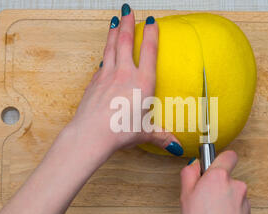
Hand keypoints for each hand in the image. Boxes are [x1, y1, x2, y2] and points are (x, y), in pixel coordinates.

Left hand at [67, 4, 182, 160]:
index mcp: (142, 82)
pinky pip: (101, 64)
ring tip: (115, 20)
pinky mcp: (94, 82)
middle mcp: (124, 74)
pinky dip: (105, 55)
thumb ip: (161, 136)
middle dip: (128, 23)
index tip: (151, 21)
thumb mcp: (145, 133)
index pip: (149, 51)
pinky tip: (105, 54)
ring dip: (113, 32)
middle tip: (128, 10)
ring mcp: (107, 75)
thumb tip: (175, 146)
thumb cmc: (120, 132)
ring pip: (111, 47)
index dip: (151, 34)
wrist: (91, 134)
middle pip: (126, 41)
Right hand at [179, 150, 252, 213]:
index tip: (213, 166)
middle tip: (204, 198)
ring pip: (233, 194)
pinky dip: (230, 213)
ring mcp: (244, 200)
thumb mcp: (185, 195)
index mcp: (219, 176)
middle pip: (228, 178)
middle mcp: (235, 185)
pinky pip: (238, 208)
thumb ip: (189, 173)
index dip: (220, 159)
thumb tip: (194, 164)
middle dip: (218, 185)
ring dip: (224, 200)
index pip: (229, 155)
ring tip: (211, 213)